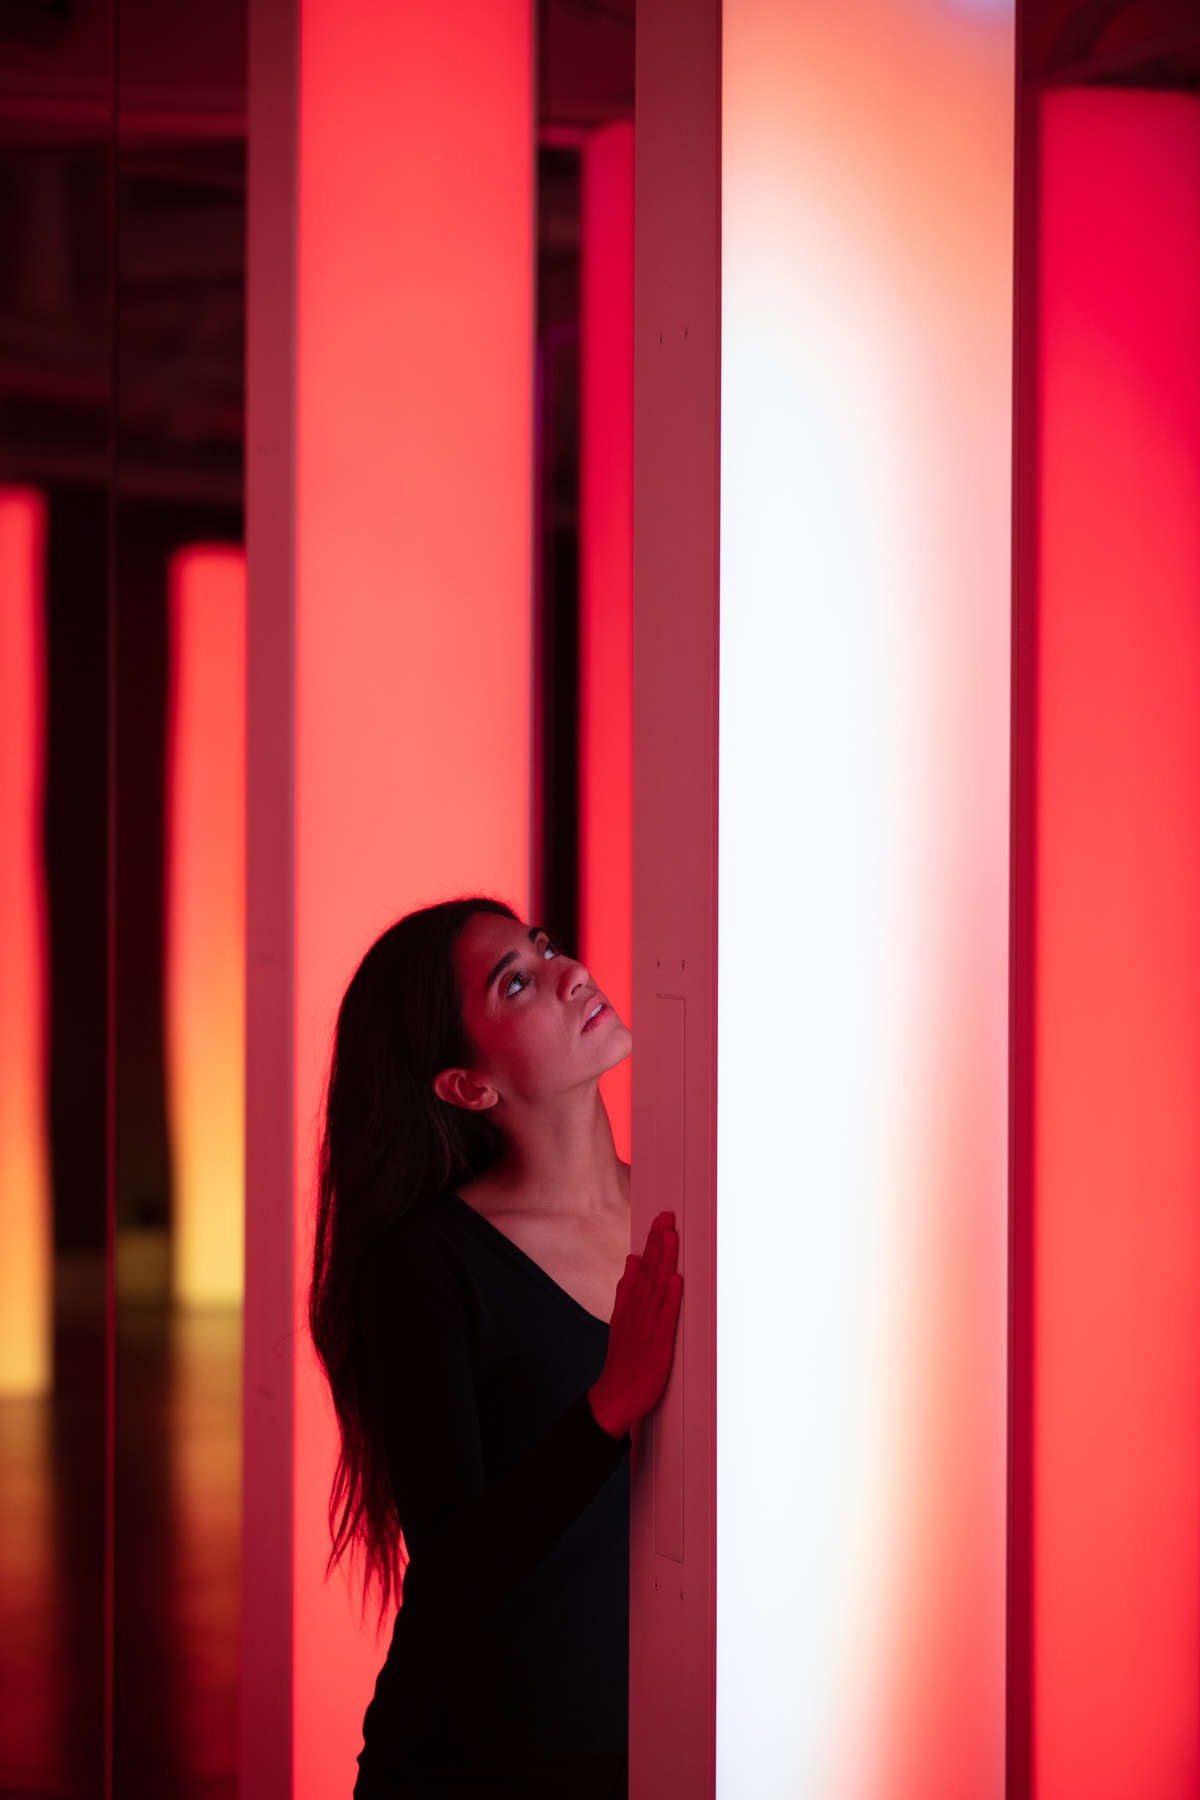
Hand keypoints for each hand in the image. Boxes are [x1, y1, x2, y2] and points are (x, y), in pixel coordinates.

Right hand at [588, 1212, 682, 1439]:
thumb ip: (626, 1292)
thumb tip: (631, 1262)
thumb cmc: (623, 1362)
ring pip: (656, 1288)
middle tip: (667, 1217)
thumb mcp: (620, 1321)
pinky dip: (669, 1299)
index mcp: (629, 1307)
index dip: (650, 1243)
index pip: (640, 1269)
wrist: (613, 1398)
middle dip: (658, 1243)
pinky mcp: (657, 1346)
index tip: (658, 1220)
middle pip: (648, 1272)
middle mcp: (637, 1313)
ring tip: (670, 1237)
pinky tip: (675, 1280)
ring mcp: (646, 1328)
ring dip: (664, 1261)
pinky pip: (664, 1318)